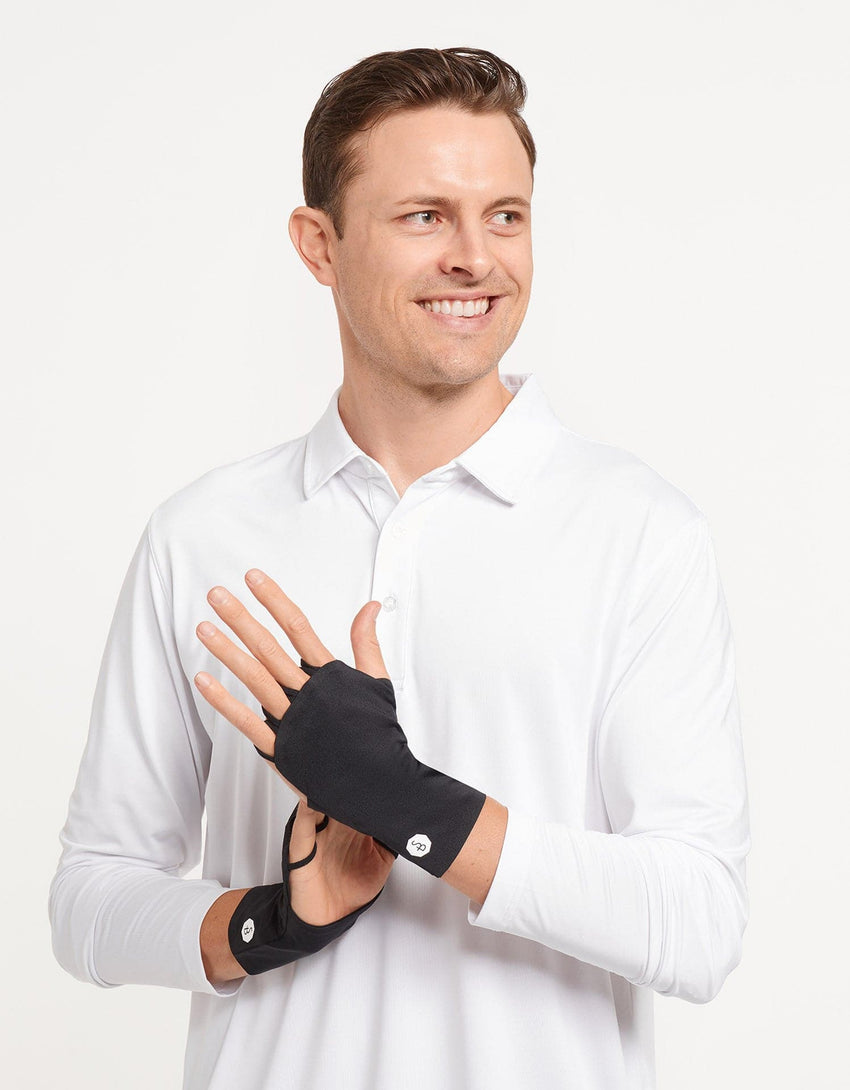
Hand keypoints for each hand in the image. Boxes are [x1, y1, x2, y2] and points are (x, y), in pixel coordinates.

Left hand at [194, 569, 393, 920]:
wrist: (379, 783)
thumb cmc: (379, 732)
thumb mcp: (377, 681)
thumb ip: (367, 641)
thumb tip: (370, 605)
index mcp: (331, 674)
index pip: (298, 626)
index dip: (274, 599)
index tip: (253, 578)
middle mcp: (309, 692)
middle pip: (269, 647)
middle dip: (240, 617)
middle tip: (216, 594)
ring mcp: (293, 719)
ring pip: (254, 677)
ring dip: (226, 651)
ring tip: (203, 628)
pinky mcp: (281, 747)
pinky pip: (246, 720)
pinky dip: (223, 700)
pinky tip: (203, 679)